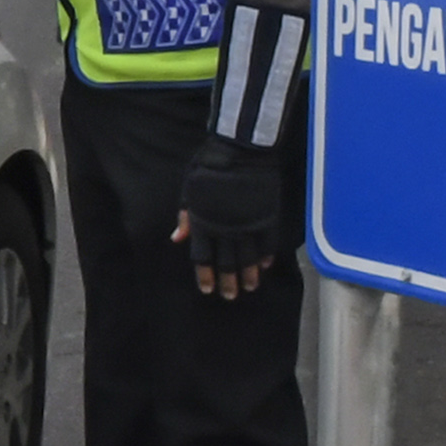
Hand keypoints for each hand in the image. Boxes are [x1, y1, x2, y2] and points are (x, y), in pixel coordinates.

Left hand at [171, 136, 281, 295]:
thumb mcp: (190, 188)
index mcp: (204, 221)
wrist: (241, 148)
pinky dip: (266, 256)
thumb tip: (177, 238)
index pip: (202, 256)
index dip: (205, 275)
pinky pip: (268, 242)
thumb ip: (185, 215)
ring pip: (249, 257)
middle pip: (227, 262)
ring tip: (249, 288)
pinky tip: (265, 267)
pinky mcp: (267, 216)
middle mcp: (226, 227)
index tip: (208, 289)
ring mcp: (248, 223)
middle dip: (228, 281)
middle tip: (230, 296)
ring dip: (248, 275)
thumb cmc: (210, 165)